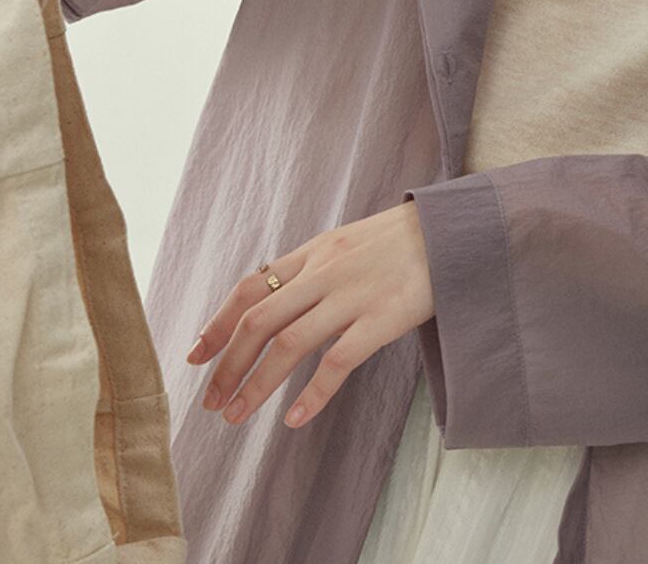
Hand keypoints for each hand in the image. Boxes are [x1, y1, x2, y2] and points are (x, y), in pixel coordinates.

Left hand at [185, 200, 434, 428]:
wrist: (452, 230)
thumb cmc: (402, 240)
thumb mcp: (348, 241)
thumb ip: (315, 267)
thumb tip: (279, 297)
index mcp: (314, 252)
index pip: (251, 286)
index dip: (217, 323)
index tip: (195, 355)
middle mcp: (325, 272)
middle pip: (259, 319)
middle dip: (227, 363)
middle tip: (210, 400)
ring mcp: (352, 295)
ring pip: (288, 343)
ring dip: (255, 384)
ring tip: (235, 417)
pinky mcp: (382, 318)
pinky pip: (338, 360)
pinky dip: (312, 393)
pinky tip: (294, 418)